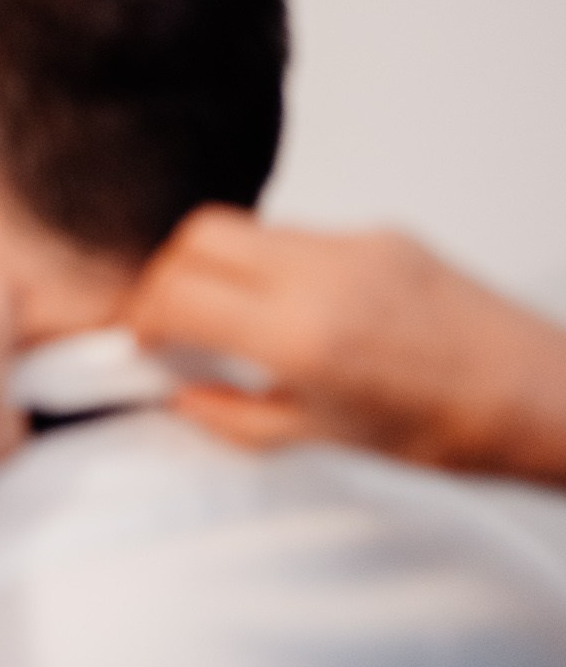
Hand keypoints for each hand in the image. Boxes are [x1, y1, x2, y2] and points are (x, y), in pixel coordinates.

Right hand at [129, 206, 565, 482]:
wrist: (543, 399)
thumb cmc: (451, 429)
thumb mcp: (323, 437)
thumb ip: (235, 416)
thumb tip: (185, 397)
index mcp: (300, 334)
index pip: (177, 293)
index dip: (142, 315)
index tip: (142, 340)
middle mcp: (323, 275)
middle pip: (200, 235)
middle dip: (168, 273)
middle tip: (169, 318)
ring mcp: (357, 246)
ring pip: (250, 229)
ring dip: (223, 266)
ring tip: (234, 317)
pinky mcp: (386, 235)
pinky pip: (303, 235)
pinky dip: (275, 264)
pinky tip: (295, 309)